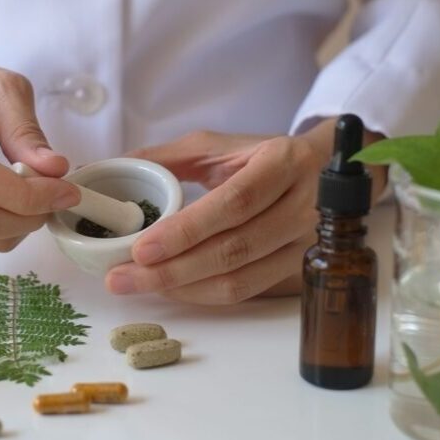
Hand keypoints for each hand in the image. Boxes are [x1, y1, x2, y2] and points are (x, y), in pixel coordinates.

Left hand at [105, 120, 385, 303]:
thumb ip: (168, 157)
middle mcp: (302, 207)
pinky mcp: (298, 270)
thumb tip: (112, 167)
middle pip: (234, 249)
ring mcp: (306, 244)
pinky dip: (202, 295)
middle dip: (172, 269)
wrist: (326, 172)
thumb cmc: (262, 156)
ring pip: (240, 278)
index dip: (187, 230)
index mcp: (283, 163)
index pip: (235, 203)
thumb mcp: (220, 145)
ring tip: (135, 286)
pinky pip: (246, 291)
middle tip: (122, 277)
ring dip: (182, 288)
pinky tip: (170, 290)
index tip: (141, 248)